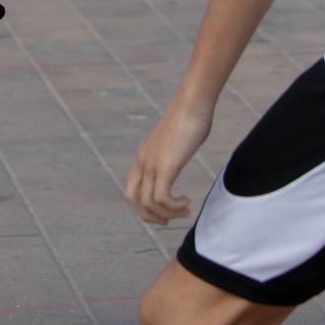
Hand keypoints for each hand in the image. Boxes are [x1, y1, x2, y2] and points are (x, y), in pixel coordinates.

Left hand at [125, 98, 213, 224]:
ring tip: (185, 211)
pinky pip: (161, 198)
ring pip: (147, 203)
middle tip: (170, 220)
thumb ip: (173, 150)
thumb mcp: (176, 139)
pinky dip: (173, 207)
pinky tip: (186, 202)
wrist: (192, 104)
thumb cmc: (190, 117)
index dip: (144, 205)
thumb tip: (182, 152)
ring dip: (167, 214)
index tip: (165, 209)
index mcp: (143, 156)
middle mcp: (142, 162)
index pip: (132, 189)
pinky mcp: (165, 166)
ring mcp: (151, 164)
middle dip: (150, 215)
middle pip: (132, 200)